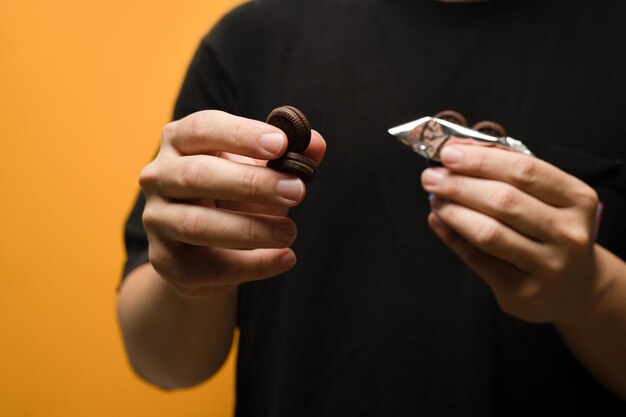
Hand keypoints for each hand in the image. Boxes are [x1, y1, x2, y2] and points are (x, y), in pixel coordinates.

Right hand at [139, 110, 325, 296]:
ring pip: (197, 225)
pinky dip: (253, 265)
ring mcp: (157, 220)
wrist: (209, 249)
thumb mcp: (263, 171)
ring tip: (290, 232)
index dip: (242, 135)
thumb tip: (316, 144)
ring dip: (250, 229)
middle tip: (297, 191)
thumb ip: (288, 156)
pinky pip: (208, 266)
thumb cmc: (236, 196)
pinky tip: (285, 258)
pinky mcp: (167, 262)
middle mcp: (158, 176)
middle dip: (251, 183)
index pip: (203, 128)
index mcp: (180, 141)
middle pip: (197, 175)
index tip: (281, 144)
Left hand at [421, 144, 601, 323]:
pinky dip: (452, 236)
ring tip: (434, 198)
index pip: (524, 170)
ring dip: (453, 210)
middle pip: (504, 200)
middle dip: (459, 184)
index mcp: (577, 199)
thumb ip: (508, 172)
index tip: (449, 153)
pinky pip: (478, 259)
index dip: (481, 160)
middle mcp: (568, 233)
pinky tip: (438, 221)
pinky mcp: (523, 291)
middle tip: (431, 177)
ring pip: (489, 232)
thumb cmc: (552, 231)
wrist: (575, 288)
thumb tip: (460, 151)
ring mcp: (548, 265)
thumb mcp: (547, 197)